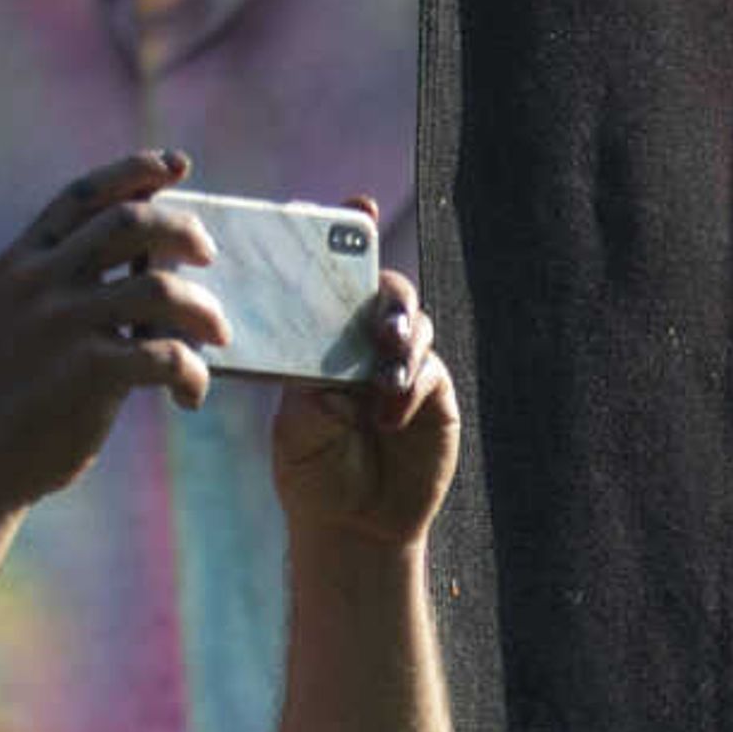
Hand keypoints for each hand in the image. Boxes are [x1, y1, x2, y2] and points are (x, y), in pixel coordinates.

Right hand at [0, 152, 234, 514]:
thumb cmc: (8, 391)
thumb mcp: (11, 315)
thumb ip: (52, 276)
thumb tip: (129, 241)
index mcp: (20, 263)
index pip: (83, 193)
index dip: (134, 170)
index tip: (175, 164)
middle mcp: (37, 283)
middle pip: (129, 223)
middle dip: (182, 230)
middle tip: (209, 254)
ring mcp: (61, 326)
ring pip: (160, 289)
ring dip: (203, 310)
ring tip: (218, 334)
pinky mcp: (88, 373)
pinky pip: (166, 356)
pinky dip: (193, 373)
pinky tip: (190, 395)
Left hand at [273, 204, 457, 548]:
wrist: (352, 525)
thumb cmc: (312, 469)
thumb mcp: (297, 416)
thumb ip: (314, 371)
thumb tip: (336, 339)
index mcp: (322, 336)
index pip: (334, 276)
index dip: (348, 235)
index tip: (357, 206)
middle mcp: (364, 343)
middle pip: (385, 289)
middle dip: (385, 293)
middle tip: (378, 323)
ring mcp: (404, 365)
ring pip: (414, 323)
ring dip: (400, 341)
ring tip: (382, 375)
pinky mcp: (435, 392)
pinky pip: (430, 368)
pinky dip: (410, 384)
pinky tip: (388, 415)